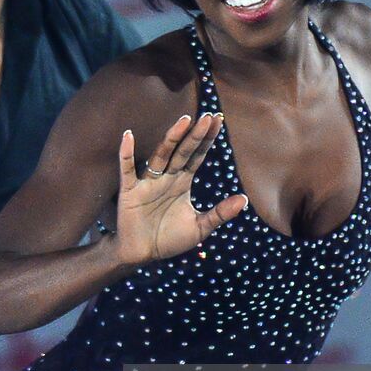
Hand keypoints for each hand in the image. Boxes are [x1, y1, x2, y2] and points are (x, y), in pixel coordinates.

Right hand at [113, 113, 247, 266]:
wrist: (142, 254)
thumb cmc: (169, 239)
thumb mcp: (200, 227)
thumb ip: (220, 213)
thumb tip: (244, 199)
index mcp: (182, 183)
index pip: (197, 156)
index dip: (206, 140)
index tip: (217, 120)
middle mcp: (166, 178)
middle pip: (183, 152)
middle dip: (195, 135)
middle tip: (207, 116)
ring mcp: (147, 183)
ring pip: (161, 156)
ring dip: (172, 138)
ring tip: (184, 121)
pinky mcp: (130, 192)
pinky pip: (127, 170)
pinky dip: (126, 153)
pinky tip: (128, 135)